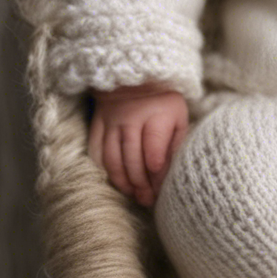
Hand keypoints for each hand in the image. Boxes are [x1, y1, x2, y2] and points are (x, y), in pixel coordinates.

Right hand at [89, 82, 188, 206]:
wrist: (136, 78)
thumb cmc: (164, 103)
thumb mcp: (179, 117)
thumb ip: (175, 144)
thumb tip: (168, 174)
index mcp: (157, 113)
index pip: (153, 144)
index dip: (154, 165)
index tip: (156, 180)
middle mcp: (131, 118)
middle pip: (131, 156)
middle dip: (139, 182)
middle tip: (147, 199)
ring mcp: (111, 122)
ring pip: (112, 158)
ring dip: (122, 180)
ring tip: (133, 194)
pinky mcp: (97, 125)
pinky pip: (96, 152)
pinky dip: (104, 169)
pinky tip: (114, 181)